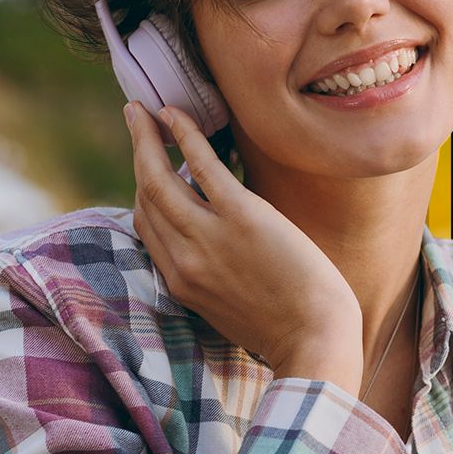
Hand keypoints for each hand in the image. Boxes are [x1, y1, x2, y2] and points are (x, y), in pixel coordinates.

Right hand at [124, 102, 361, 385]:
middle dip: (137, 155)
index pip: (147, 229)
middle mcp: (184, 260)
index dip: (143, 191)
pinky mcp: (241, 218)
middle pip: (146, 198)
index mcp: (181, 284)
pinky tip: (176, 115)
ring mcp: (208, 238)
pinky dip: (184, 136)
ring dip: (146, 138)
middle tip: (135, 120)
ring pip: (158, 179)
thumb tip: (222, 252)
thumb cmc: (291, 330)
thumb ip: (216, 281)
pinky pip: (202, 166)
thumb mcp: (234, 312)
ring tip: (143, 110)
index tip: (149, 165)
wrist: (317, 343)